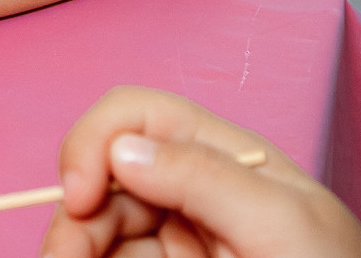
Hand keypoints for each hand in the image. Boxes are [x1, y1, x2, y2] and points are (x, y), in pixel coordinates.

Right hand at [42, 87, 360, 257]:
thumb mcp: (284, 224)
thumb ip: (205, 177)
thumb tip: (122, 149)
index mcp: (225, 158)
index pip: (138, 116)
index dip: (95, 142)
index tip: (81, 194)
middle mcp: (196, 193)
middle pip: (106, 179)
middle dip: (76, 213)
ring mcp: (184, 241)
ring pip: (102, 228)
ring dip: (75, 245)